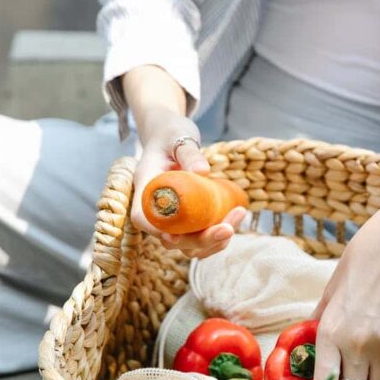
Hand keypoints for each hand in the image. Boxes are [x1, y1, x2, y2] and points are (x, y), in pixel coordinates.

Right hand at [131, 108, 246, 258]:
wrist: (171, 136)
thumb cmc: (171, 134)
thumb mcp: (178, 137)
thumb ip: (188, 152)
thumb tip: (203, 171)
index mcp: (146, 188)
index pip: (142, 217)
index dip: (157, 231)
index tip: (177, 235)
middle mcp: (157, 209)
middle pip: (170, 239)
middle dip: (201, 240)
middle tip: (228, 228)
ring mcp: (172, 218)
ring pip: (187, 245)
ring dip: (214, 242)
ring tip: (237, 217)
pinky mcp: (187, 220)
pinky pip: (200, 239)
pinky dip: (217, 238)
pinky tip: (235, 220)